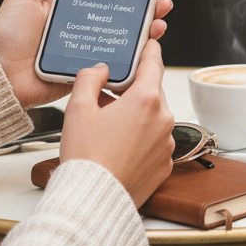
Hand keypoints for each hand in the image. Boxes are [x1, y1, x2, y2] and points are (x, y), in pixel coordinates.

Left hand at [0, 0, 173, 110]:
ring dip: (144, 31)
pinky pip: (113, 64)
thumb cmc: (5, 37)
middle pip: (118, 15)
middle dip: (143, 7)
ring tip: (157, 22)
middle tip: (160, 0)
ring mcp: (85, 50)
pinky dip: (131, 58)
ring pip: (122, 39)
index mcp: (67, 7)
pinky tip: (144, 50)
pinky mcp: (87, 71)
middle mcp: (80, 27)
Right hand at [60, 40, 174, 206]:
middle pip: (152, 92)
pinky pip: (156, 141)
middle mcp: (163, 119)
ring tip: (109, 128)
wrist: (94, 201)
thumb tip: (100, 70)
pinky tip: (119, 147)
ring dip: (137, 116)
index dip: (149, 50)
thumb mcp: (78, 109)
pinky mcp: (166, 164)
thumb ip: (89, 79)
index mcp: (145, 100)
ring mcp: (167, 143)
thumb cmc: (86, 158)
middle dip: (132, 91)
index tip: (148, 44)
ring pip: (154, 117)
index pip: (153, 63)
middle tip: (108, 97)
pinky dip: (142, 139)